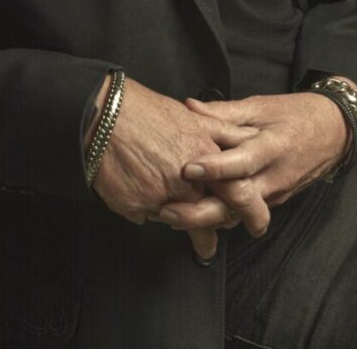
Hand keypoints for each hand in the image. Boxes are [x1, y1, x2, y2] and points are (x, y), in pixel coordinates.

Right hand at [90, 78, 258, 227]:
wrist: (101, 113)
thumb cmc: (143, 109)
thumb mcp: (190, 117)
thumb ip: (220, 132)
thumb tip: (245, 140)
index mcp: (205, 158)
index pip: (240, 193)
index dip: (252, 211)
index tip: (255, 223)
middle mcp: (185, 182)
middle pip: (208, 217)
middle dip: (210, 235)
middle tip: (209, 246)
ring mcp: (159, 197)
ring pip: (174, 220)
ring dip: (174, 219)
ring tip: (167, 218)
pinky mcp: (135, 206)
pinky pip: (144, 215)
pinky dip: (143, 205)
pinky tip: (136, 188)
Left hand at [152, 91, 347, 251]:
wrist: (335, 132)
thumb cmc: (297, 114)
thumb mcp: (262, 106)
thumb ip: (224, 111)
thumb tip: (189, 106)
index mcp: (272, 147)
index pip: (242, 162)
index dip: (215, 168)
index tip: (187, 168)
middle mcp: (275, 176)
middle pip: (237, 203)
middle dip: (201, 212)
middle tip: (167, 211)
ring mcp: (275, 193)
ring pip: (239, 215)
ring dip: (206, 219)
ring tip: (171, 216)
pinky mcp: (274, 201)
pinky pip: (244, 213)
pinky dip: (220, 216)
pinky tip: (194, 215)